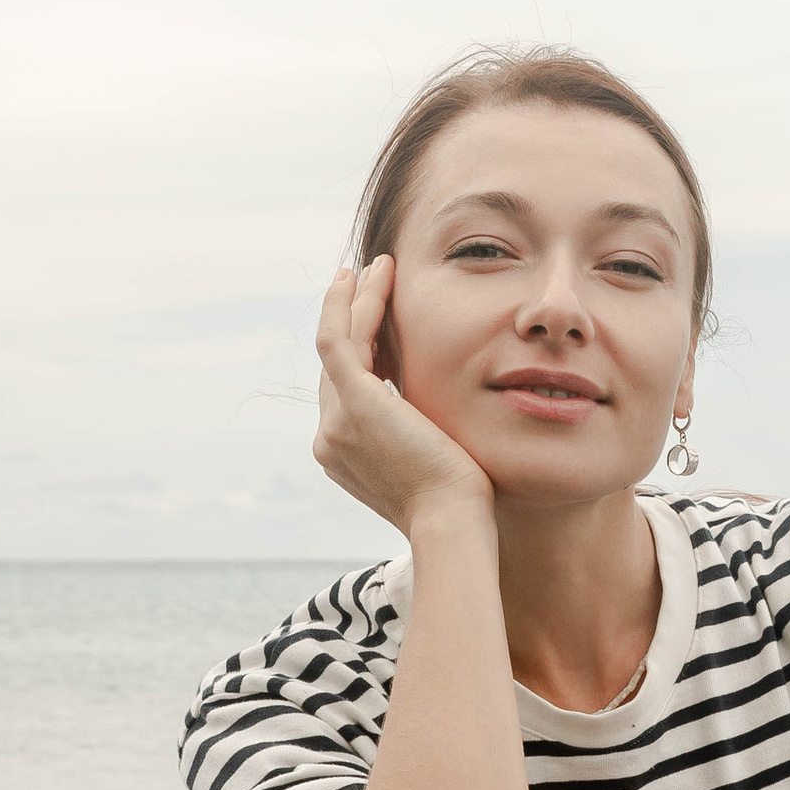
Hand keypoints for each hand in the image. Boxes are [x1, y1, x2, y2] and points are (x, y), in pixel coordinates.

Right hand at [312, 259, 493, 536]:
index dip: (363, 348)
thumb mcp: (434, 462)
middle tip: (372, 278)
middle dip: (353, 316)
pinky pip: (343, 337)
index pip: (347, 388)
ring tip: (377, 267)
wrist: (452, 522)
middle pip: (337, 362)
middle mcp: (330, 437)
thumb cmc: (459, 503)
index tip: (383, 317)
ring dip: (355, 299)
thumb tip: (438, 415)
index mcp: (345, 455)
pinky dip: (354, 302)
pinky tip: (374, 275)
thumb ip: (421, 435)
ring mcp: (336, 421)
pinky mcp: (353, 403)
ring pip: (335, 341)